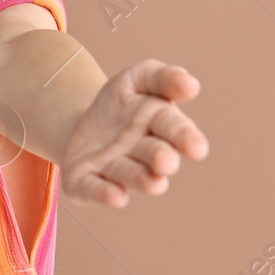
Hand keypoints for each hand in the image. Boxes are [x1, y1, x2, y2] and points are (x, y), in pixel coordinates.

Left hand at [59, 60, 206, 206]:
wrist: (77, 125)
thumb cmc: (119, 104)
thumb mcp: (136, 80)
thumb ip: (162, 77)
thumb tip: (191, 84)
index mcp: (159, 126)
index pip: (173, 127)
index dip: (184, 136)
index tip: (197, 147)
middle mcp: (140, 153)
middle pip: (153, 153)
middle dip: (160, 157)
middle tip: (166, 162)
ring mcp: (113, 169)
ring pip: (128, 173)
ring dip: (139, 177)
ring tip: (154, 183)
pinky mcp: (86, 183)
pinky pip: (94, 188)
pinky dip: (104, 193)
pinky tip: (116, 196)